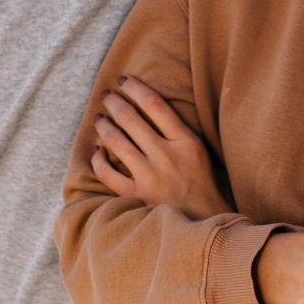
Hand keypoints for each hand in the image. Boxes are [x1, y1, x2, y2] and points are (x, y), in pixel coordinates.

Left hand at [90, 75, 231, 220]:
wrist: (206, 223)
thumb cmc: (206, 186)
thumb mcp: (202, 152)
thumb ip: (180, 133)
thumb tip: (155, 109)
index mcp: (186, 142)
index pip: (154, 104)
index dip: (135, 87)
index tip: (124, 80)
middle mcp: (166, 156)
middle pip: (131, 118)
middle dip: (114, 102)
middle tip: (106, 95)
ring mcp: (150, 176)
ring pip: (116, 141)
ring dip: (103, 125)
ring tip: (98, 118)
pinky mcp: (137, 195)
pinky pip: (108, 174)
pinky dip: (98, 160)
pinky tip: (97, 152)